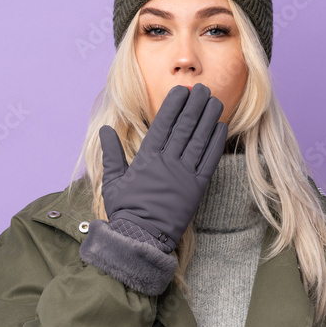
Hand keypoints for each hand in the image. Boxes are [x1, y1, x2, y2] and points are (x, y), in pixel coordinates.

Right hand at [98, 83, 226, 250]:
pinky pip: (209, 161)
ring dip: (208, 118)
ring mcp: (183, 175)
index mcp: (146, 159)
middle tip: (201, 88)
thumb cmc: (125, 210)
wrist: (140, 238)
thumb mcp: (113, 181)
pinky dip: (216, 142)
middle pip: (184, 127)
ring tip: (214, 101)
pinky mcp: (196, 189)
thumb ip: (111, 154)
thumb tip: (105, 131)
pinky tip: (221, 127)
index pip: (163, 124)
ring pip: (199, 140)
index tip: (181, 90)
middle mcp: (167, 163)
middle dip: (194, 105)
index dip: (174, 105)